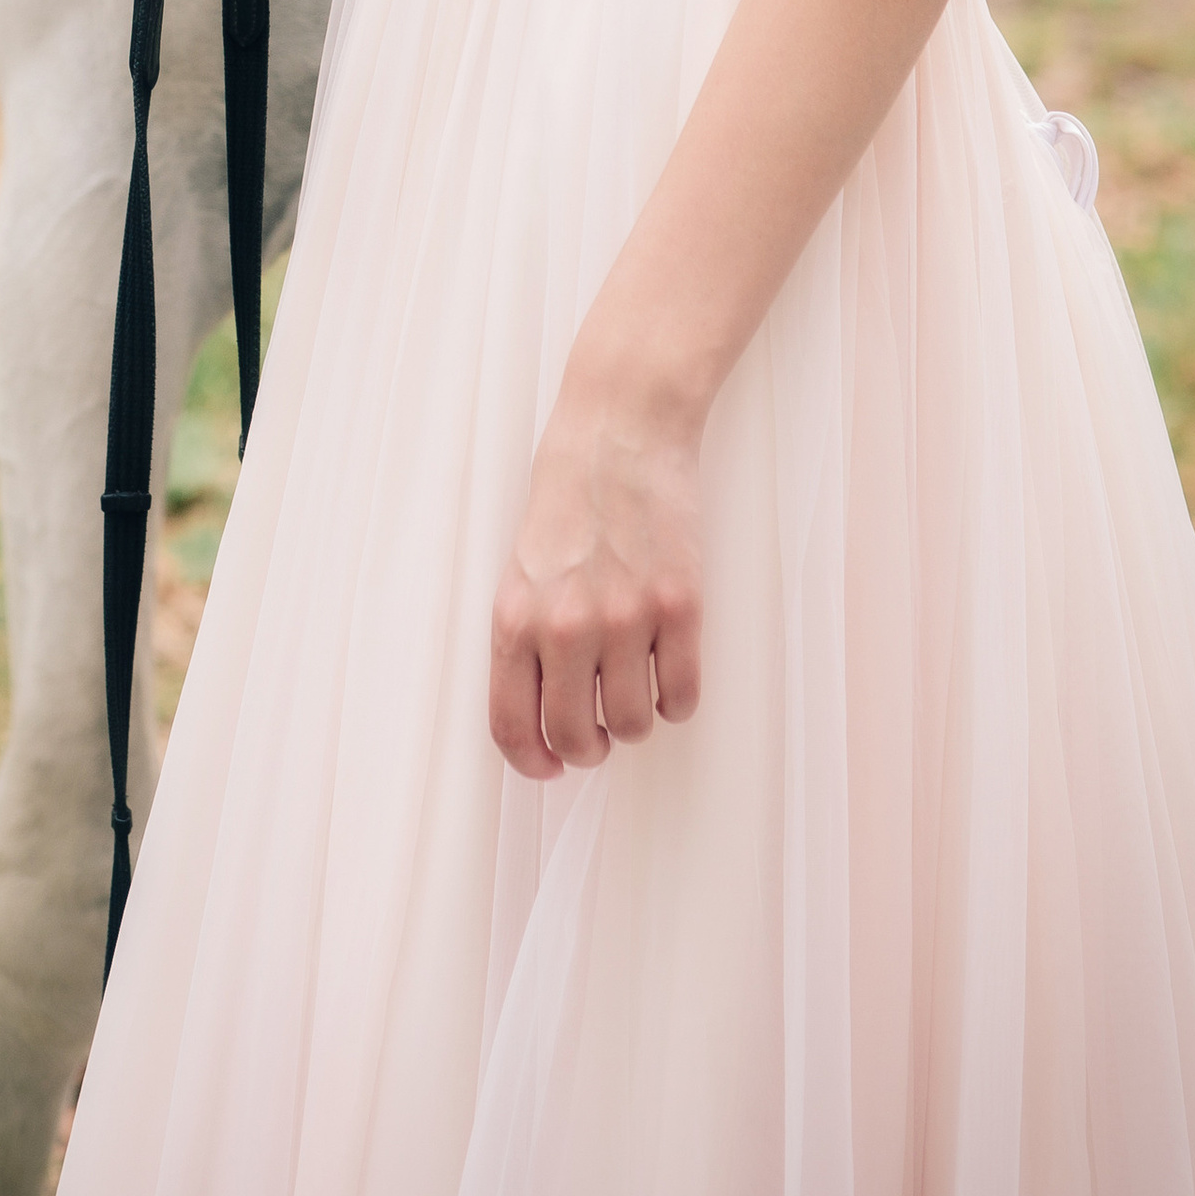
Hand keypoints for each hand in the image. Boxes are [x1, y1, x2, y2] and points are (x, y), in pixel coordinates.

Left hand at [487, 371, 704, 779]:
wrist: (621, 427)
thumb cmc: (568, 492)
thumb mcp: (523, 567)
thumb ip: (528, 637)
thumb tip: (547, 712)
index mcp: (515, 617)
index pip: (512, 726)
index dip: (533, 762)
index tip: (550, 767)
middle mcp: (567, 626)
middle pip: (577, 738)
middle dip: (589, 746)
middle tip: (599, 729)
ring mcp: (626, 618)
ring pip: (633, 724)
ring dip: (635, 720)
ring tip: (634, 685)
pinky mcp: (681, 606)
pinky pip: (682, 695)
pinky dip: (677, 699)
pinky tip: (668, 671)